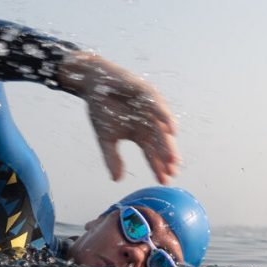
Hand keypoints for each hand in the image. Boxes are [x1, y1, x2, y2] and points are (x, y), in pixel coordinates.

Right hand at [59, 53, 179, 183]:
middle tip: (172, 172)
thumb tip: (117, 180)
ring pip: (161, 129)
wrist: (93, 84)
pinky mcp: (148, 95)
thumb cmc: (101, 110)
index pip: (151, 153)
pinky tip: (172, 130)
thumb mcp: (105, 137)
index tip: (163, 182)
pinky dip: (165, 118)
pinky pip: (159, 108)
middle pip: (160, 144)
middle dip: (166, 158)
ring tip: (172, 159)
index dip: (157, 167)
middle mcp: (148, 123)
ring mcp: (150, 109)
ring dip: (168, 143)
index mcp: (139, 134)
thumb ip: (112, 157)